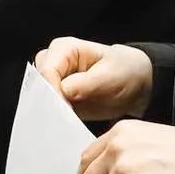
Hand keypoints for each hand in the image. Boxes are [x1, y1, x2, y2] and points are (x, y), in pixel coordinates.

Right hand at [35, 37, 153, 121]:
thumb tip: (63, 90)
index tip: (64, 107)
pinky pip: (49, 107)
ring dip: (51, 109)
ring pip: (40, 96)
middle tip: (64, 116)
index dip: (52, 89)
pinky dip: (55, 116)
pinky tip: (66, 124)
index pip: (47, 69)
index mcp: (65, 49)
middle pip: (39, 82)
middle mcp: (54, 62)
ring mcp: (55, 80)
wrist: (135, 84)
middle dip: (48, 100)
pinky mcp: (58, 96)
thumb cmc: (124, 72)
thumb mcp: (111, 75)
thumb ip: (87, 82)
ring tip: (66, 121)